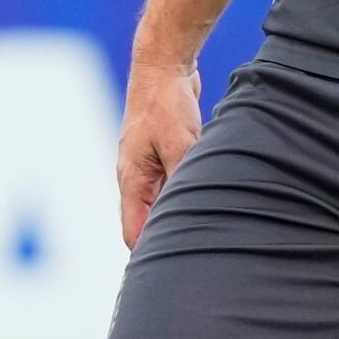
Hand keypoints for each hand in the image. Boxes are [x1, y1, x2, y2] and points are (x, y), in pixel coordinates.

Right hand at [119, 52, 203, 247]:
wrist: (163, 66)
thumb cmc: (166, 104)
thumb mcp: (181, 145)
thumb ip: (182, 180)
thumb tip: (190, 212)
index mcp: (132, 180)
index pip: (133, 233)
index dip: (149, 255)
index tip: (169, 272)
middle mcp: (135, 177)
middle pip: (146, 223)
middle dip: (165, 240)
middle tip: (196, 259)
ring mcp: (147, 166)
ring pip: (160, 204)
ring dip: (177, 217)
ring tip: (205, 236)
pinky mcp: (161, 155)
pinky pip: (171, 186)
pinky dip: (184, 196)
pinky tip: (207, 203)